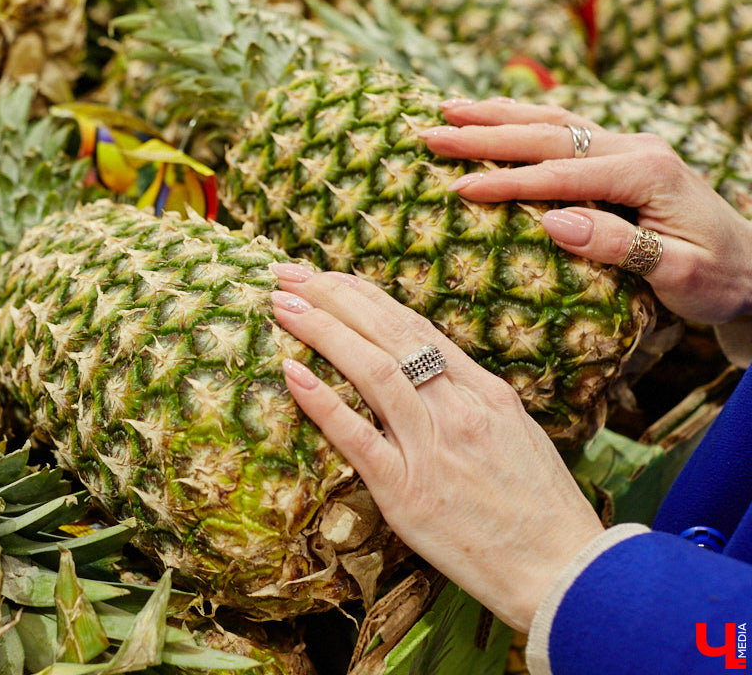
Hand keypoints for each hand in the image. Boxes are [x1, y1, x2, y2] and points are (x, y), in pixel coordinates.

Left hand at [269, 265, 604, 632]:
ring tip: (282, 303)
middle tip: (289, 272)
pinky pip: (357, 438)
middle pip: (388, 334)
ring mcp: (433, 447)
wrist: (564, 573)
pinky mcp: (408, 492)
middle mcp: (458, 409)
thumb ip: (472, 402)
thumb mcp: (517, 437)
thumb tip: (430, 373)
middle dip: (333, 296)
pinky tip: (292, 372)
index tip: (330, 276)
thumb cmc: (541, 512)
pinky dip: (322, 401)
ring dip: (321, 330)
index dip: (366, 297)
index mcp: (485, 392)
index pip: (416, 327)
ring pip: (372, 370)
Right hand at [419, 98, 751, 324]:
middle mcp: (635, 149)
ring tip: (448, 109)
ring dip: (497, 115)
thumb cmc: (718, 278)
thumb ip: (617, 245)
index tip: (459, 188)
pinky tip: (495, 116)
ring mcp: (629, 147)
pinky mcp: (623, 155)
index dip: (507, 181)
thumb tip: (552, 222)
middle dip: (485, 133)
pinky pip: (564, 129)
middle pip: (547, 136)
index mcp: (646, 174)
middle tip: (431, 131)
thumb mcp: (677, 273)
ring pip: (552, 122)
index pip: (560, 176)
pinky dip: (523, 119)